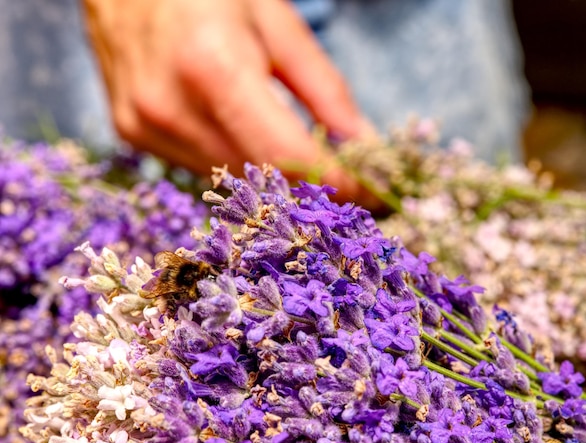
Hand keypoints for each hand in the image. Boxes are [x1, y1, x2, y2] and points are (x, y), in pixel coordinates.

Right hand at [82, 0, 375, 199]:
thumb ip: (324, 89)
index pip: (285, 156)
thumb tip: (362, 145)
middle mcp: (171, 109)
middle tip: (348, 182)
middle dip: (313, 188)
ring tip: (304, 159)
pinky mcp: (133, 136)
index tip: (371, 195)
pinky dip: (239, 166)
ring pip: (233, 183)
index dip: (334, 183)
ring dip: (276, 181)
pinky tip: (249, 140)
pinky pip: (203, 169)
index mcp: (212, 69)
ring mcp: (145, 128)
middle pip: (261, 180)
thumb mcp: (278, 24)